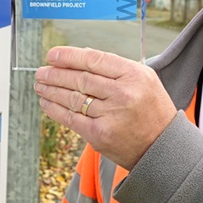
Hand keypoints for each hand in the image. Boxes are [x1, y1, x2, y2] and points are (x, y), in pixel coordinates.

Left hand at [34, 46, 176, 170]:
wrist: (162, 147)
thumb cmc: (151, 110)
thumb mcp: (144, 80)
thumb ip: (115, 68)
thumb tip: (79, 57)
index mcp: (134, 75)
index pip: (94, 60)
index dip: (69, 56)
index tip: (53, 55)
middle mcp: (123, 93)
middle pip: (80, 78)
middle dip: (55, 74)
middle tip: (42, 71)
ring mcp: (111, 115)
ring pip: (73, 98)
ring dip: (51, 90)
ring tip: (40, 85)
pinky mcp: (100, 134)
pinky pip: (71, 118)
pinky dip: (55, 109)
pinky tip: (47, 102)